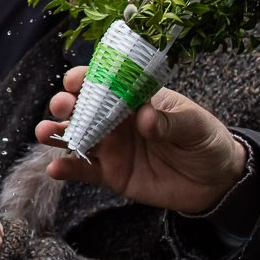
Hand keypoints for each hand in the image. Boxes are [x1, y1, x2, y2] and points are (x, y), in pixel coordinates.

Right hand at [37, 67, 249, 213]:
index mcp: (136, 98)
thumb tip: (145, 118)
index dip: (88, 78)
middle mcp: (118, 120)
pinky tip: (54, 168)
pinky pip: (83, 170)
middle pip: (83, 107)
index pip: (107, 82)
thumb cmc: (206, 142)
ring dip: (55, 133)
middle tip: (62, 106)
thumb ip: (170, 121)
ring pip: (75, 136)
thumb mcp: (195, 126)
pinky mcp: (111, 173)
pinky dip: (65, 168)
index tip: (76, 80)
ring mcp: (112, 147)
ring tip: (44, 133)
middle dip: (66, 103)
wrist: (215, 182)